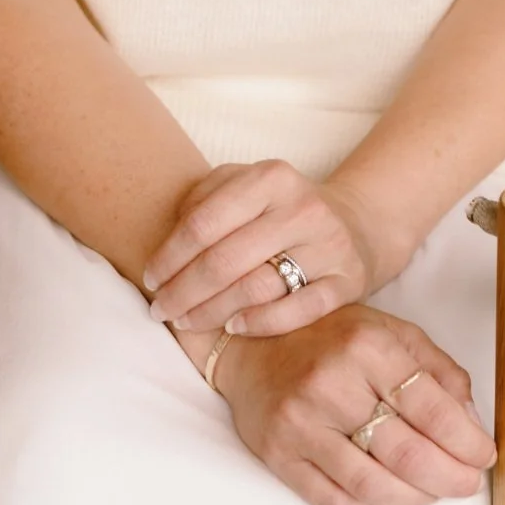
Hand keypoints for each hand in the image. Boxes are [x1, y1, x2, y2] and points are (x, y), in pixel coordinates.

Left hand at [144, 160, 393, 337]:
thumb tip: (169, 237)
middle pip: (225, 259)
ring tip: (186, 322)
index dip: (170, 255)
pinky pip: (298, 310)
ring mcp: (329, 245)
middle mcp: (303, 208)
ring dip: (212, 311)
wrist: (354, 225)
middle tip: (159, 311)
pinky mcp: (347, 281)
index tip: (150, 279)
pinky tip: (234, 327)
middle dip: (183, 290)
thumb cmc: (280, 209)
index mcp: (272, 177)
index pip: (205, 221)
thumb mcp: (245, 185)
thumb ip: (205, 197)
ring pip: (257, 287)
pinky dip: (261, 322)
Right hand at [212, 305, 494, 504]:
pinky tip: (387, 495)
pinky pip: (336, 501)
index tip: (485, 455)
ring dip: (415, 498)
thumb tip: (470, 420)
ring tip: (432, 492)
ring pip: (374, 485)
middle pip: (407, 453)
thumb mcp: (388, 331)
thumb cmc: (329, 338)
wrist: (250, 345)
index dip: (466, 440)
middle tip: (468, 485)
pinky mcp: (279, 455)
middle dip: (450, 478)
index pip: (431, 406)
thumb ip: (435, 368)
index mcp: (367, 346)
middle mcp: (332, 383)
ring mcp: (301, 423)